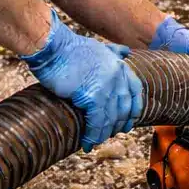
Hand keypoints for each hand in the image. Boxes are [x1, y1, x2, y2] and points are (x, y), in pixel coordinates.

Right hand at [21, 11, 142, 150]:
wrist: (52, 47)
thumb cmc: (70, 48)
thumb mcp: (98, 47)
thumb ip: (114, 51)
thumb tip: (126, 52)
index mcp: (120, 65)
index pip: (136, 91)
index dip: (133, 108)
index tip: (128, 121)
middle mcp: (117, 76)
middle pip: (124, 108)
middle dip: (118, 124)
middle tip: (110, 135)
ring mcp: (107, 86)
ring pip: (111, 118)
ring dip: (104, 133)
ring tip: (95, 141)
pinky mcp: (92, 96)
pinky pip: (97, 122)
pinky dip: (93, 134)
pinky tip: (88, 142)